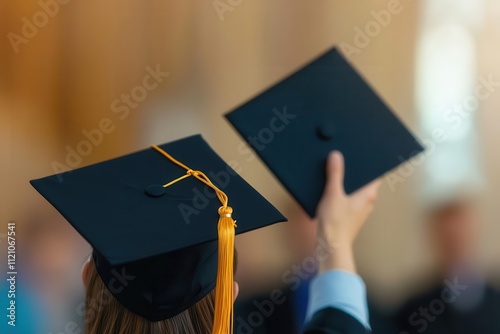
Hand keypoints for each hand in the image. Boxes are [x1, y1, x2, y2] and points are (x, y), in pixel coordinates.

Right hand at [315, 151, 380, 273]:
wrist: (331, 247)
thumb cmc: (336, 223)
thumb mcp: (333, 194)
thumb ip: (335, 173)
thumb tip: (336, 155)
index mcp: (369, 194)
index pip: (375, 173)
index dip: (369, 161)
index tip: (362, 151)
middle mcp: (367, 201)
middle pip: (363, 179)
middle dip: (353, 169)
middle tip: (343, 155)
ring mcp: (358, 209)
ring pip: (354, 188)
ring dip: (345, 180)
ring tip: (333, 168)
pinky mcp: (349, 214)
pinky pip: (347, 196)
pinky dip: (340, 190)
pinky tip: (327, 186)